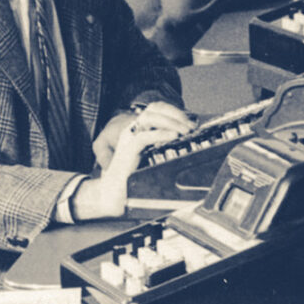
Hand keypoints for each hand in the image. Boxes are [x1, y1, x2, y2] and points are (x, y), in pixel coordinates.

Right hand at [73, 104, 190, 222]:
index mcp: (139, 130)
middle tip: (191, 126)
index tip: (190, 122)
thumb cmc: (133, 179)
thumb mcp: (153, 158)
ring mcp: (129, 139)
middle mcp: (133, 131)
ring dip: (170, 121)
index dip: (174, 111)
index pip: (156, 109)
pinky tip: (173, 136)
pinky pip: (143, 137)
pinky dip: (160, 134)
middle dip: (175, 113)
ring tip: (185, 131)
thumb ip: (165, 148)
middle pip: (154, 109)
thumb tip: (187, 143)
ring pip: (148, 118)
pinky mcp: (127, 151)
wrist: (112, 194)